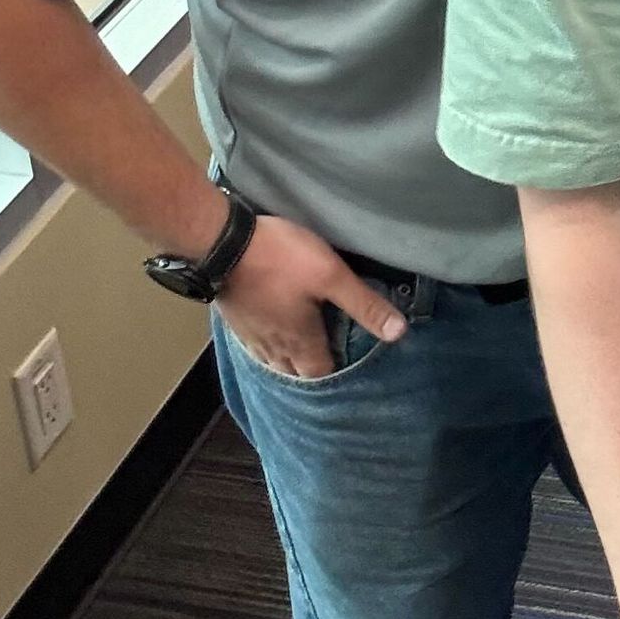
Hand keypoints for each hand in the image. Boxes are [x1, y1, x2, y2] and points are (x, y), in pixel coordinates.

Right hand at [215, 212, 407, 379]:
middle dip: (312, 370)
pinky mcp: (235, 318)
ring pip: (273, 361)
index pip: (320, 374)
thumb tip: (399, 333)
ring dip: (289, 361)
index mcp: (299, 341)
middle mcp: (273, 346)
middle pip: (295, 372)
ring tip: (304, 353)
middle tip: (330, 359)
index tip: (350, 365)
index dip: (336, 373)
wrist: (221, 244)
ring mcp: (250, 334)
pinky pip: (254, 344)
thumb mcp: (331, 276)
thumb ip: (363, 304)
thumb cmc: (280, 259)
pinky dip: (268, 346)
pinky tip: (272, 335)